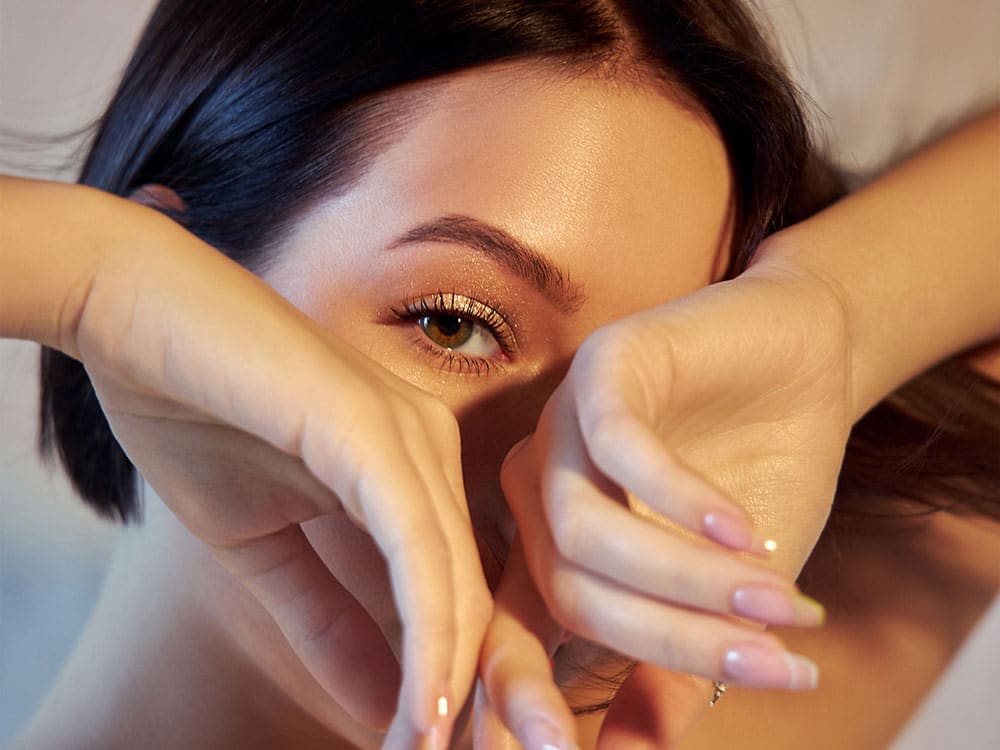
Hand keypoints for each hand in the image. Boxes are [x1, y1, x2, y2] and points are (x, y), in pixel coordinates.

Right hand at [71, 206, 491, 747]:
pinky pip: (418, 550)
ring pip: (458, 585)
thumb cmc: (193, 415)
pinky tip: (422, 710)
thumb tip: (381, 710)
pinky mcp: (374, 430)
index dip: (448, 687)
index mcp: (412, 472)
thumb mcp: (263, 549)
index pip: (453, 597)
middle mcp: (430, 452)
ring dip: (448, 689)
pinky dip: (425, 636)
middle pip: (475, 601)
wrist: (133, 316)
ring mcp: (410, 436)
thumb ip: (327, 623)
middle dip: (468, 701)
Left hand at [476, 261, 853, 747]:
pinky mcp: (601, 368)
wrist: (802, 367)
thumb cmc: (760, 483)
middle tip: (773, 667)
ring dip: (690, 580)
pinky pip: (619, 445)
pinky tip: (743, 528)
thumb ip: (670, 672)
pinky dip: (680, 499)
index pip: (512, 638)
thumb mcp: (724, 595)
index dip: (525, 702)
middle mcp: (539, 494)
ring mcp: (561, 427)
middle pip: (569, 594)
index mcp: (550, 552)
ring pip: (585, 532)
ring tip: (780, 603)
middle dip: (674, 642)